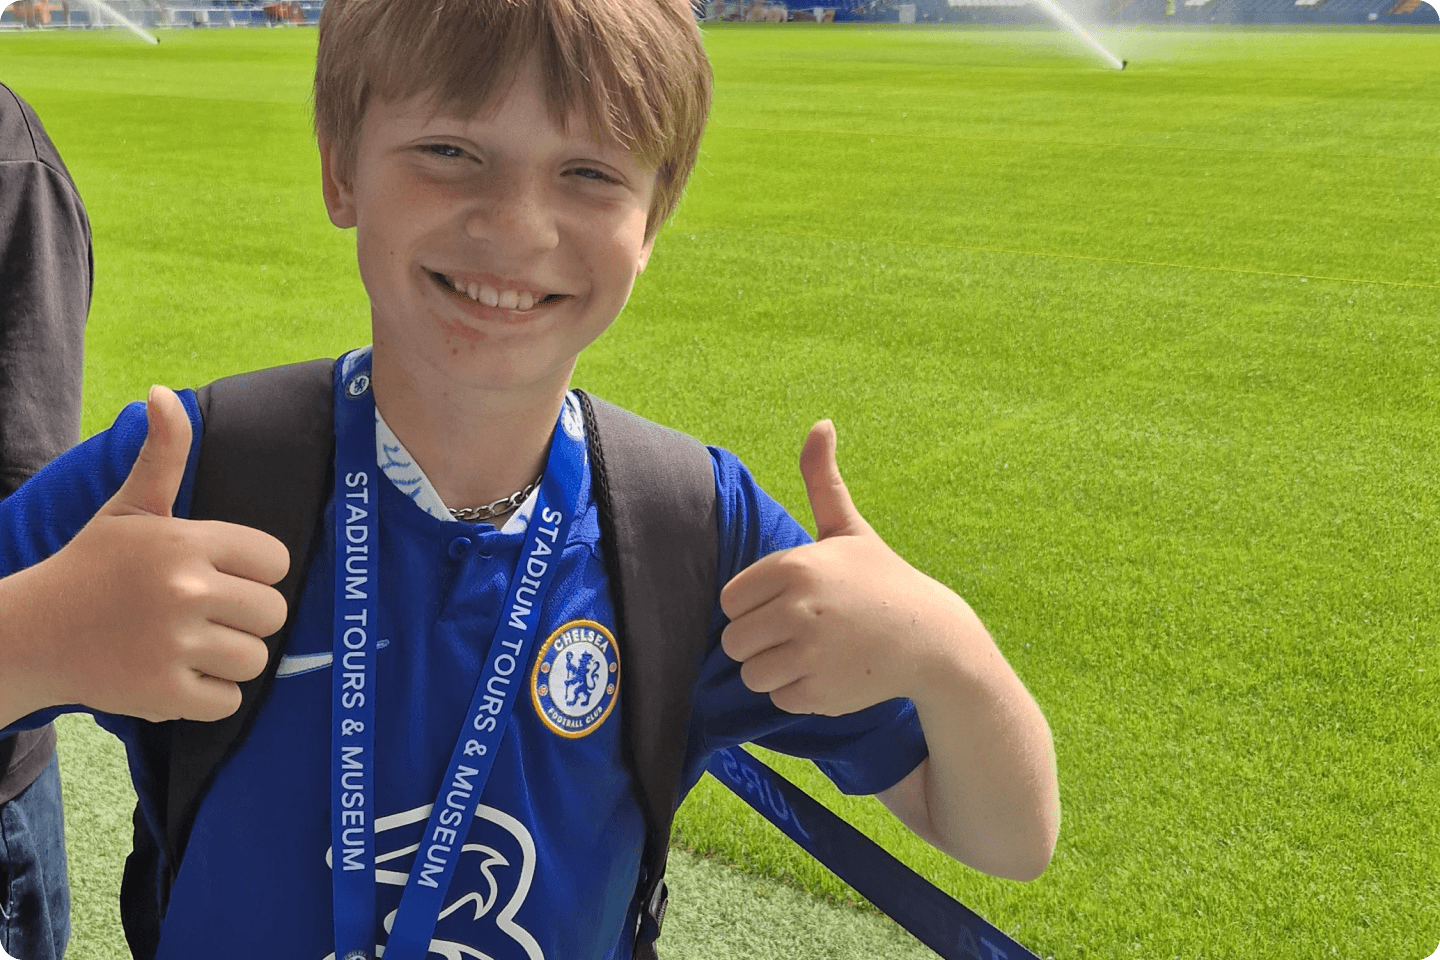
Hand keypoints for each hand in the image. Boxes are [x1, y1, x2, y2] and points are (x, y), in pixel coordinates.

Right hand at [2, 386, 288, 723]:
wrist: (30, 634)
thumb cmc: (93, 568)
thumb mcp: (131, 508)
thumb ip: (163, 454)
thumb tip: (164, 394)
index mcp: (185, 542)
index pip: (276, 561)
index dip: (252, 572)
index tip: (217, 576)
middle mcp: (185, 590)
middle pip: (273, 613)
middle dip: (245, 618)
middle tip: (202, 616)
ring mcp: (174, 645)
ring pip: (256, 658)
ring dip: (229, 659)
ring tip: (187, 645)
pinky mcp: (163, 694)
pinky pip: (229, 701)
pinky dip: (207, 696)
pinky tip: (174, 675)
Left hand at [719, 421, 961, 715]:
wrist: (931, 638)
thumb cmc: (880, 579)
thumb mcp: (848, 529)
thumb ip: (822, 480)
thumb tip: (820, 423)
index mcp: (794, 567)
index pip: (730, 601)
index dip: (755, 604)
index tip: (789, 601)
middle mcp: (797, 610)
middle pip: (734, 641)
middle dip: (761, 639)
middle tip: (803, 630)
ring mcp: (809, 655)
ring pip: (751, 673)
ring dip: (776, 668)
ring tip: (814, 652)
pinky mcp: (820, 693)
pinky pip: (778, 698)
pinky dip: (798, 692)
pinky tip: (830, 672)